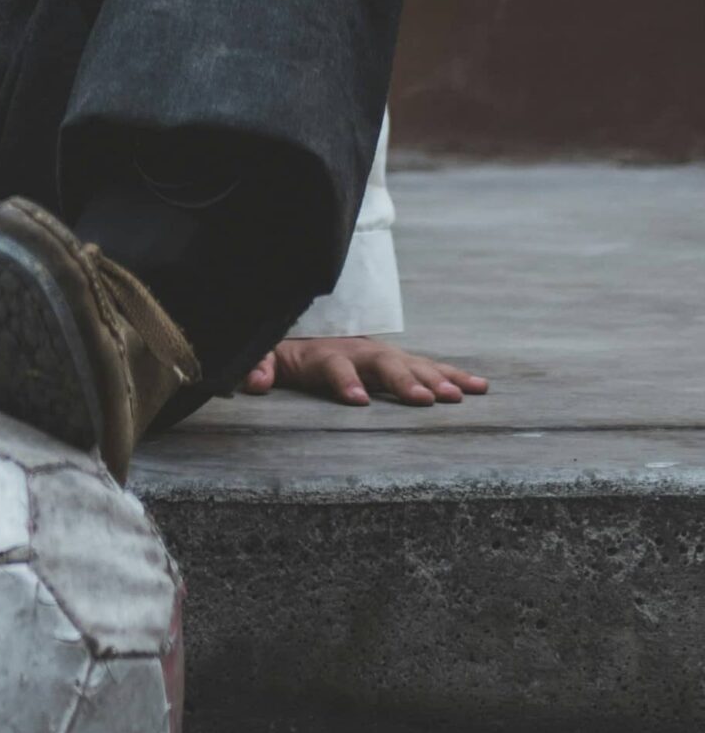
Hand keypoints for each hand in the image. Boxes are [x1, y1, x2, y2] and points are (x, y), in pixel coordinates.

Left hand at [240, 336, 489, 406]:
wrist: (308, 332)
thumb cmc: (289, 353)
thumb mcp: (269, 358)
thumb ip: (261, 366)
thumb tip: (252, 381)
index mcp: (324, 356)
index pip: (334, 367)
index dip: (345, 382)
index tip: (357, 401)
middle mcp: (358, 352)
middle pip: (382, 364)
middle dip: (402, 380)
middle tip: (424, 399)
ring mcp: (383, 355)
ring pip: (411, 363)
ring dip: (435, 378)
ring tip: (458, 397)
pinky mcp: (400, 361)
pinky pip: (430, 367)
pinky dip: (454, 375)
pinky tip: (480, 387)